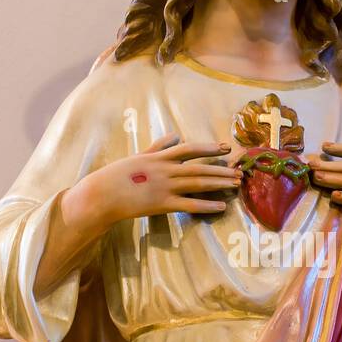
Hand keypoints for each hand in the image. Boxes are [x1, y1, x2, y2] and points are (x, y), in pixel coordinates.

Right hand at [70, 133, 241, 228]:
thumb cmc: (117, 175)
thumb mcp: (139, 156)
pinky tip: (221, 206)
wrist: (102, 194)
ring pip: (198, 184)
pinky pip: (189, 205)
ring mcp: (165, 187)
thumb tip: (175, 135)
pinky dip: (206, 205)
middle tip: (239, 172)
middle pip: (200, 168)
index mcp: (160, 157)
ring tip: (235, 185)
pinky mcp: (162, 204)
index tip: (226, 148)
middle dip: (221, 170)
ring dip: (219, 184)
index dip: (209, 148)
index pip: (190, 149)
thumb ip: (159, 147)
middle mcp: (166, 170)